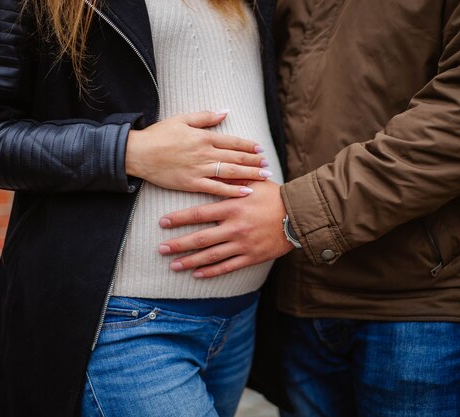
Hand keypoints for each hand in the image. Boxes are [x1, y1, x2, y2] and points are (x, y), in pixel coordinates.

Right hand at [126, 111, 271, 197]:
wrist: (138, 153)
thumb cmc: (158, 135)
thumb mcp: (182, 119)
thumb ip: (205, 116)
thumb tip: (225, 112)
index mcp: (203, 137)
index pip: (233, 141)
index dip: (249, 146)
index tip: (260, 149)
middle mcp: (205, 153)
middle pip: (236, 157)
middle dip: (254, 161)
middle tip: (268, 165)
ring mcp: (199, 169)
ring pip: (230, 172)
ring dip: (249, 174)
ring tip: (264, 177)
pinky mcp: (191, 183)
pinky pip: (216, 188)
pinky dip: (232, 190)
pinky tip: (246, 191)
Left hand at [157, 180, 293, 277]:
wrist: (298, 216)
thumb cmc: (275, 196)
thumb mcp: (254, 182)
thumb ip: (233, 178)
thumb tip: (216, 169)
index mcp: (232, 207)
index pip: (199, 214)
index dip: (178, 219)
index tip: (162, 223)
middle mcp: (234, 228)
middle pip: (200, 239)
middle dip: (178, 245)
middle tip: (161, 249)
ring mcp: (242, 244)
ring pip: (211, 256)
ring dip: (190, 262)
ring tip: (174, 265)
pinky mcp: (251, 257)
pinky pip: (228, 266)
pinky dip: (211, 272)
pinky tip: (197, 274)